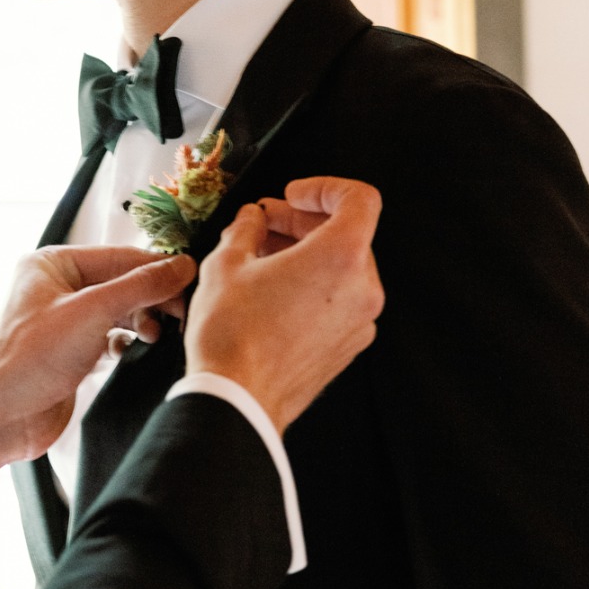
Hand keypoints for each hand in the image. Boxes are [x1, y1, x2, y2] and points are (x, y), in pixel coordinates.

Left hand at [0, 245, 195, 478]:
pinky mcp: (74, 352)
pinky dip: (130, 343)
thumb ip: (140, 287)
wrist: (2, 415)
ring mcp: (66, 321)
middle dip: (153, 298)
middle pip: (122, 283)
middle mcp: (58, 288)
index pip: (119, 257)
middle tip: (184, 313)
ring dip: (144, 321)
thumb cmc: (30, 359)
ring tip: (160, 335)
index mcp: (53, 264)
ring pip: (120, 311)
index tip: (193, 278)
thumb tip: (182, 266)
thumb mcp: (92, 312)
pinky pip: (113, 337)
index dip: (158, 268)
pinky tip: (139, 350)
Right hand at [186, 176, 383, 432]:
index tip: (293, 196)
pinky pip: (340, 300)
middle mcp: (362, 289)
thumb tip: (253, 219)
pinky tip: (273, 290)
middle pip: (348, 234)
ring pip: (343, 268)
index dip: (325, 188)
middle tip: (264, 223)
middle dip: (304, 222)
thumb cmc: (232, 335)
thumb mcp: (226, 263)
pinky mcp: (348, 346)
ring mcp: (360, 322)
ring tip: (261, 257)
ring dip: (306, 253)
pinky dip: (314, 285)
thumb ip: (246, 229)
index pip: (359, 199)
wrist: (237, 401)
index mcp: (341, 258)